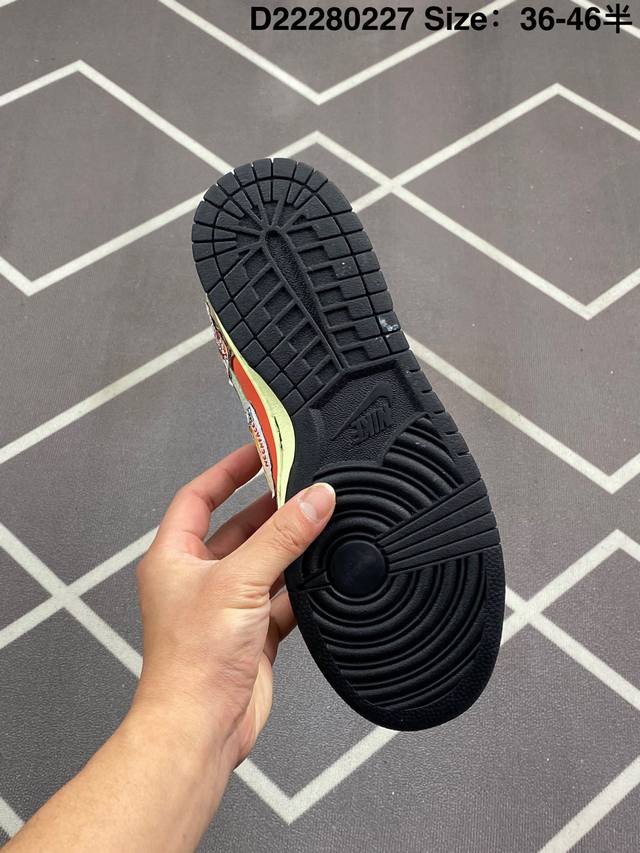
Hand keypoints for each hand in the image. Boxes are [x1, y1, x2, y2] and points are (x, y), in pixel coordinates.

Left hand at [132, 443, 334, 768]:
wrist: (200, 727)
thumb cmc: (191, 662)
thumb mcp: (239, 581)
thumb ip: (281, 538)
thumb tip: (314, 500)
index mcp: (174, 558)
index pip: (199, 496)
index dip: (228, 471)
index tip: (259, 451)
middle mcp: (197, 579)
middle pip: (238, 528)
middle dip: (270, 509)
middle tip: (304, 487)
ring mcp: (226, 606)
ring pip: (264, 562)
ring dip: (290, 548)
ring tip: (320, 522)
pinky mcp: (251, 632)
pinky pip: (281, 597)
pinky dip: (302, 586)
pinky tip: (323, 574)